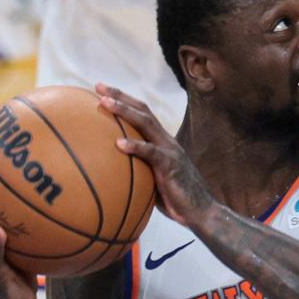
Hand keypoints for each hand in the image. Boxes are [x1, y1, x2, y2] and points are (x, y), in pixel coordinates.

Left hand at [96, 84, 215, 227]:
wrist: (200, 212)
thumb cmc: (174, 200)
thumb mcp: (151, 180)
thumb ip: (135, 170)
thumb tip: (106, 173)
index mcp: (161, 142)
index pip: (142, 114)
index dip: (124, 100)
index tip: (101, 90)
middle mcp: (166, 140)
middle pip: (142, 110)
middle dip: (120, 96)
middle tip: (98, 86)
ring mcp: (170, 151)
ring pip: (146, 123)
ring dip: (124, 111)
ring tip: (105, 103)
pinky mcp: (171, 165)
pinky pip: (151, 153)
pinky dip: (135, 146)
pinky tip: (118, 144)